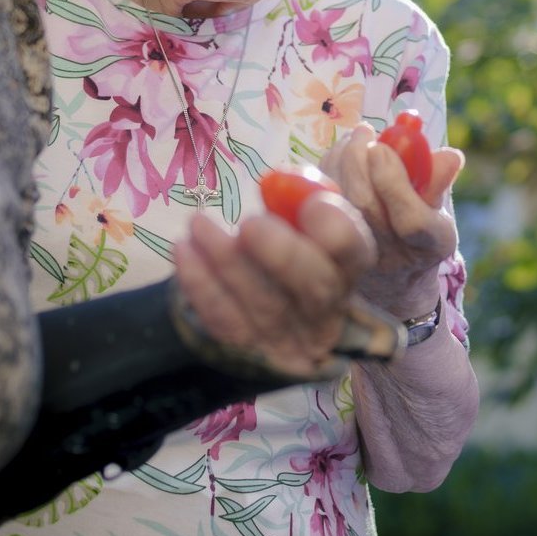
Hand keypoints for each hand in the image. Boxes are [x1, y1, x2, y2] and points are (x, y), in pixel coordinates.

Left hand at [171, 190, 375, 377]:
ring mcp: (289, 336)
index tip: (311, 204)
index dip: (335, 229)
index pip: (352, 250)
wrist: (270, 300)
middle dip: (282, 254)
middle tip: (250, 223)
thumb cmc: (289, 244)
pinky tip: (184, 249)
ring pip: (263, 304)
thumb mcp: (301, 218)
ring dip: (227, 261)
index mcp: (347, 264)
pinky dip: (201, 284)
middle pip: (315, 287)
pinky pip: (224, 319)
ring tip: (198, 223)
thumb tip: (276, 187)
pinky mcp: (249, 348)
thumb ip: (296, 200)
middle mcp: (327, 307)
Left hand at [321, 123, 461, 317]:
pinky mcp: (326, 248)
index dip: (393, 183)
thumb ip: (438, 181)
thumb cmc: (416, 230)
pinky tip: (340, 154)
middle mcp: (392, 257)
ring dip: (342, 160)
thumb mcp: (436, 208)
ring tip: (356, 137)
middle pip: (366, 208)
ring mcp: (356, 258)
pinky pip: (319, 202)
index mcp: (430, 245)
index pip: (412, 221)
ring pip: (339, 203)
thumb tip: (450, 156)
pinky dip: (327, 170)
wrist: (389, 279)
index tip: (381, 148)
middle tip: (364, 131)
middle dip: (359, 161)